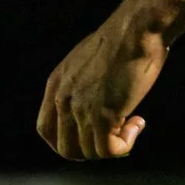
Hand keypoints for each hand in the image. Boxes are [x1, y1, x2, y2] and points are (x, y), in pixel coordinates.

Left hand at [36, 2, 166, 159]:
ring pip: (90, 152)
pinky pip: (109, 150)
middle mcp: (62, 99)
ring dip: (115, 144)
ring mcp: (80, 109)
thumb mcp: (85, 65)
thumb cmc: (119, 43)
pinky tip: (138, 123)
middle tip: (113, 138)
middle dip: (91, 151)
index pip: (46, 131)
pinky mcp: (101, 115)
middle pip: (66, 149)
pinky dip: (126, 144)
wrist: (134, 32)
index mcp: (55, 86)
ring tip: (133, 122)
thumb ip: (80, 88)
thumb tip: (94, 108)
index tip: (89, 141)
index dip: (67, 143)